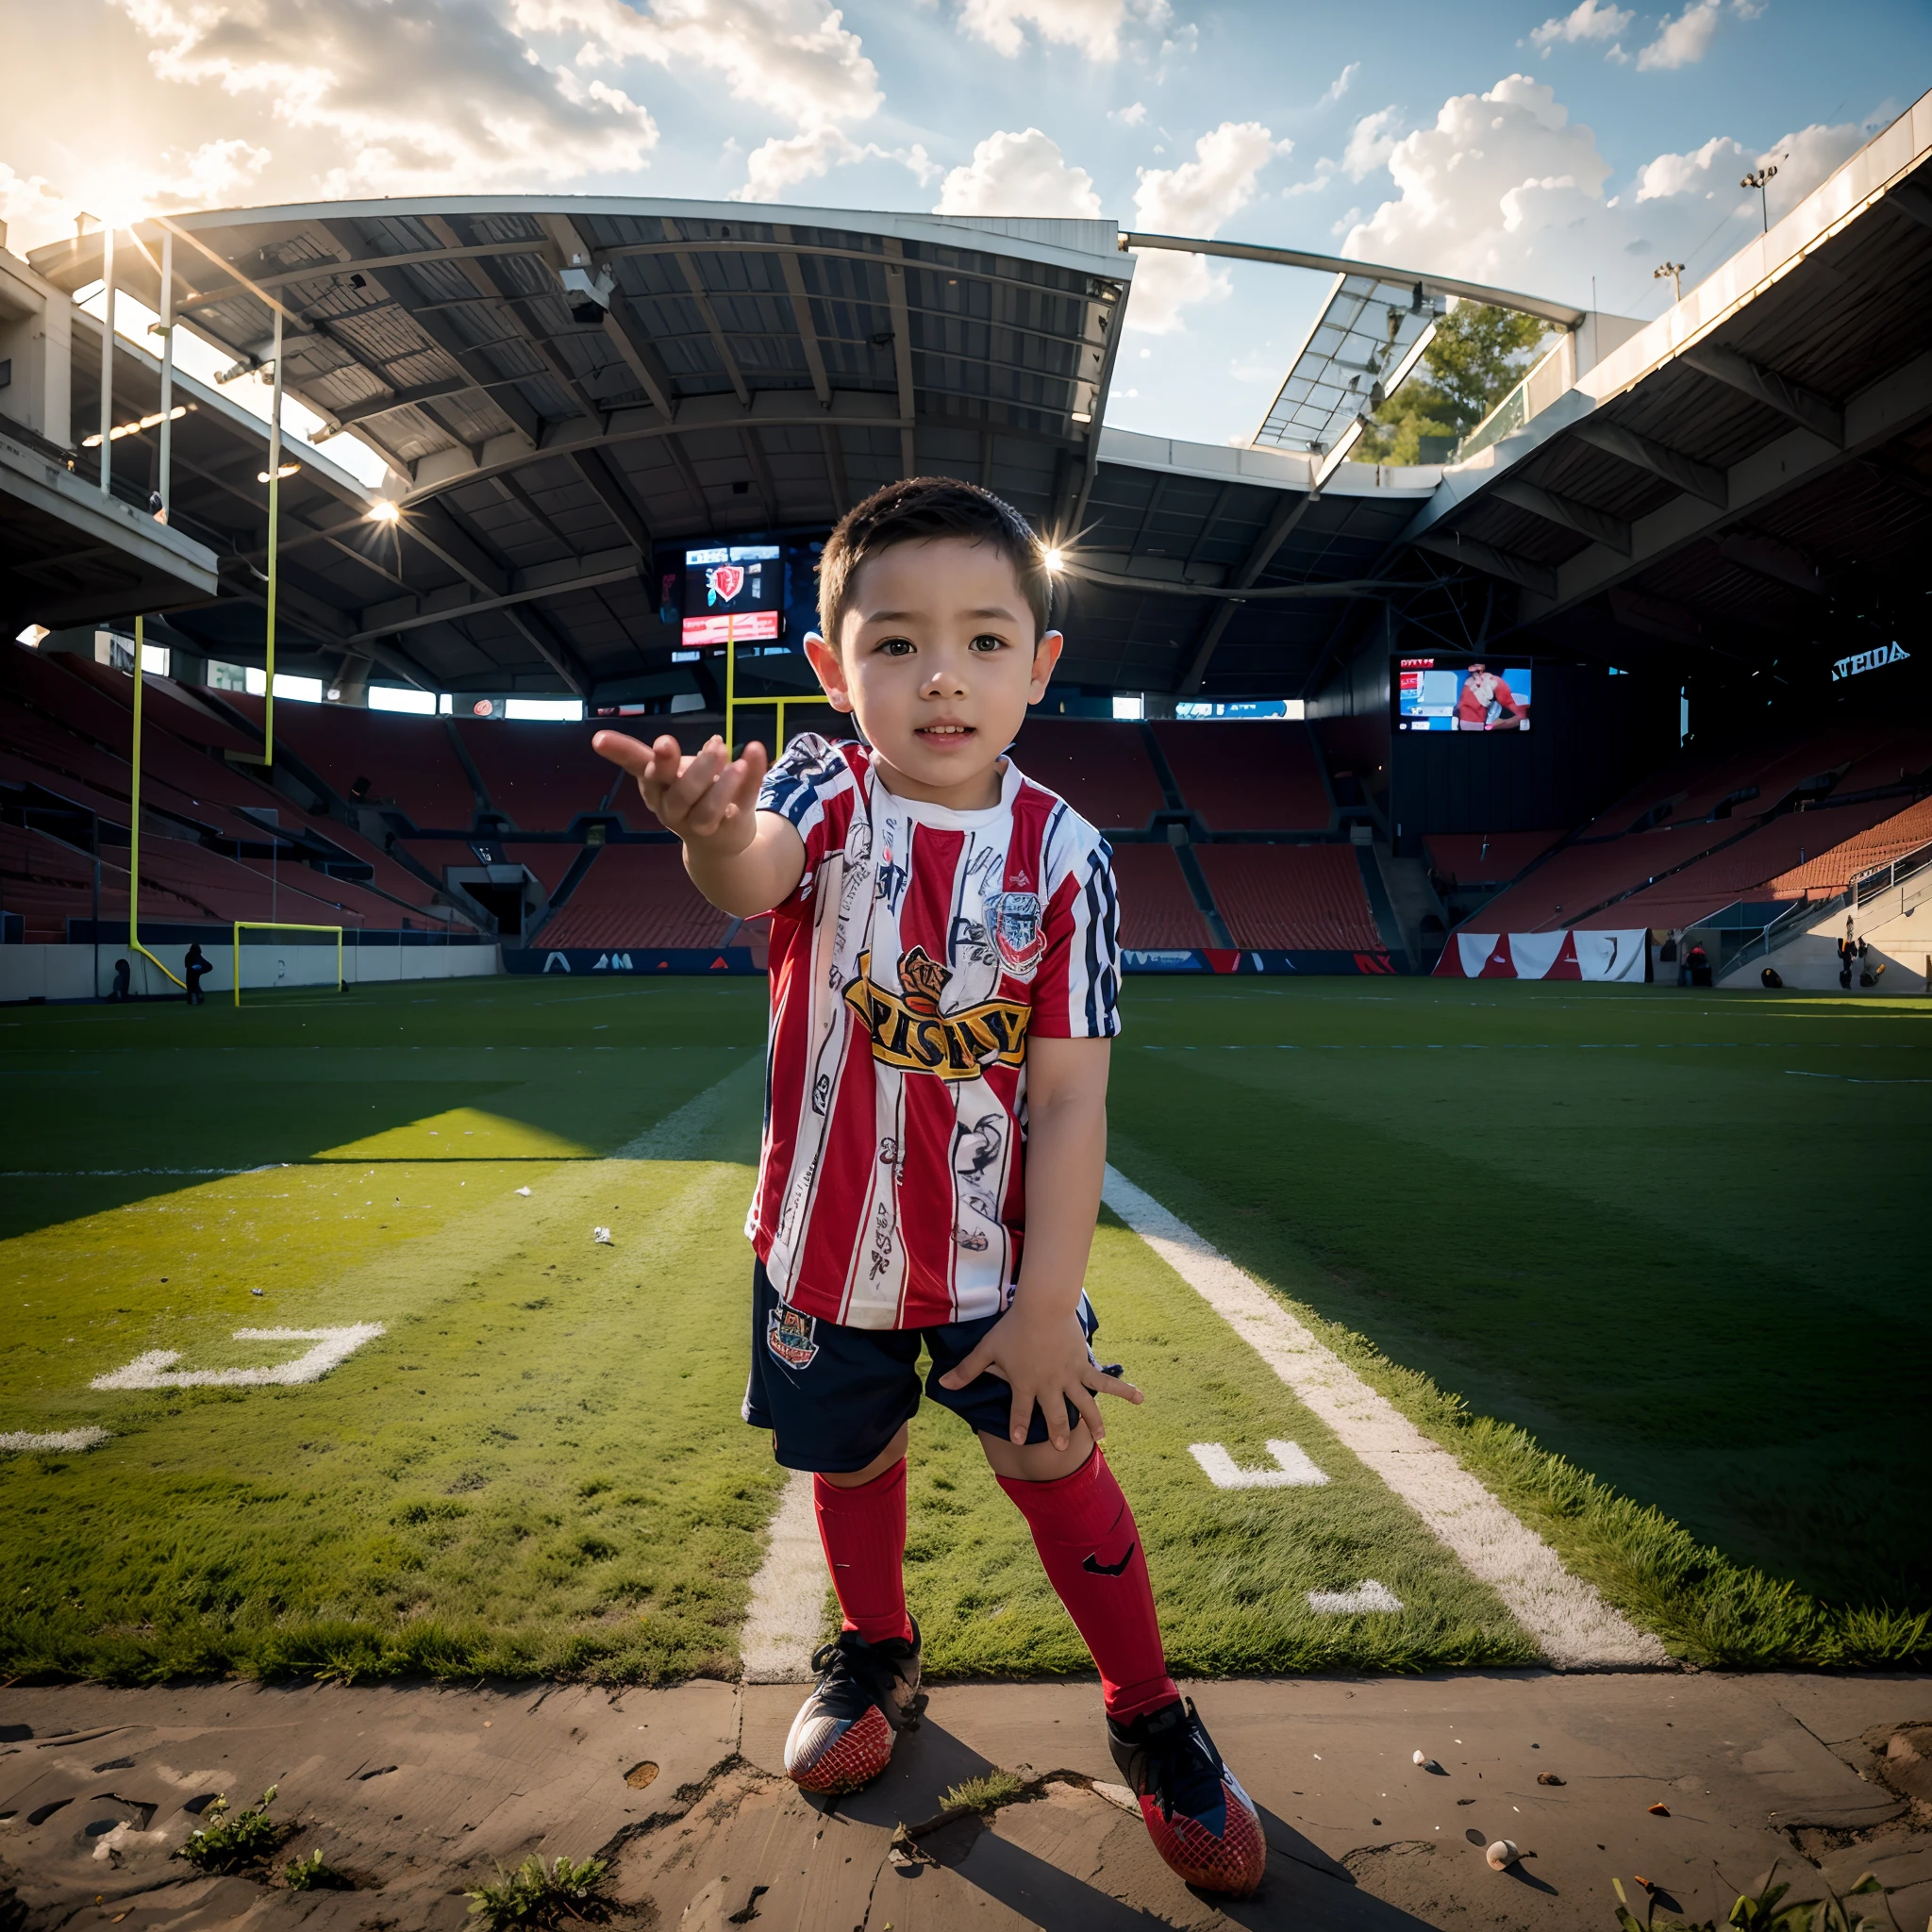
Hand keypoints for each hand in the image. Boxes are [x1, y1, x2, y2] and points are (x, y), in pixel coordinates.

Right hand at [592, 732, 768, 853]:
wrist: (718, 841)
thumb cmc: (687, 796)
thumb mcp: (663, 772)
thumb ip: (640, 754)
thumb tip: (598, 738)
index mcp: (656, 790)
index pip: (647, 775)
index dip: (648, 760)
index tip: (655, 741)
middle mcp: (674, 810)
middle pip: (680, 795)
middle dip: (695, 772)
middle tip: (716, 745)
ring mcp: (703, 823)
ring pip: (709, 810)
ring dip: (724, 785)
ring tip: (737, 762)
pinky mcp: (731, 826)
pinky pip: (742, 804)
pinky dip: (751, 780)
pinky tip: (755, 753)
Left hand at [937, 1302, 1141, 1451]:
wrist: (1042, 1306)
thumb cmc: (1013, 1327)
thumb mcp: (986, 1349)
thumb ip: (966, 1370)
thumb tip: (941, 1385)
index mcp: (1024, 1385)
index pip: (1018, 1413)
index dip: (1016, 1427)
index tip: (1017, 1441)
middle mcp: (1048, 1387)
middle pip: (1053, 1416)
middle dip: (1054, 1434)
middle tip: (1058, 1449)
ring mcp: (1069, 1378)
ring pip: (1083, 1406)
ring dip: (1092, 1423)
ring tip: (1101, 1438)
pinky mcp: (1084, 1365)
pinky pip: (1105, 1382)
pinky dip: (1123, 1390)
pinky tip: (1140, 1399)